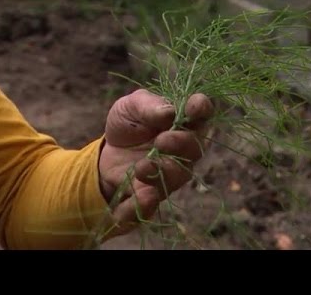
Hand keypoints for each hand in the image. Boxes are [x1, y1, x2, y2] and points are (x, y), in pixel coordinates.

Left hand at [98, 89, 213, 227]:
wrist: (108, 152)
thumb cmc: (128, 123)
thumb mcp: (131, 106)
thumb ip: (149, 106)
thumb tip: (170, 112)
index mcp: (183, 120)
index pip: (202, 112)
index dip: (201, 109)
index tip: (194, 108)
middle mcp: (185, 147)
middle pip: (195, 148)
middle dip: (181, 144)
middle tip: (161, 141)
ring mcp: (173, 172)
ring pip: (179, 176)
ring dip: (164, 171)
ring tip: (141, 167)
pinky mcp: (154, 193)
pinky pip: (153, 203)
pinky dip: (145, 203)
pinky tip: (139, 197)